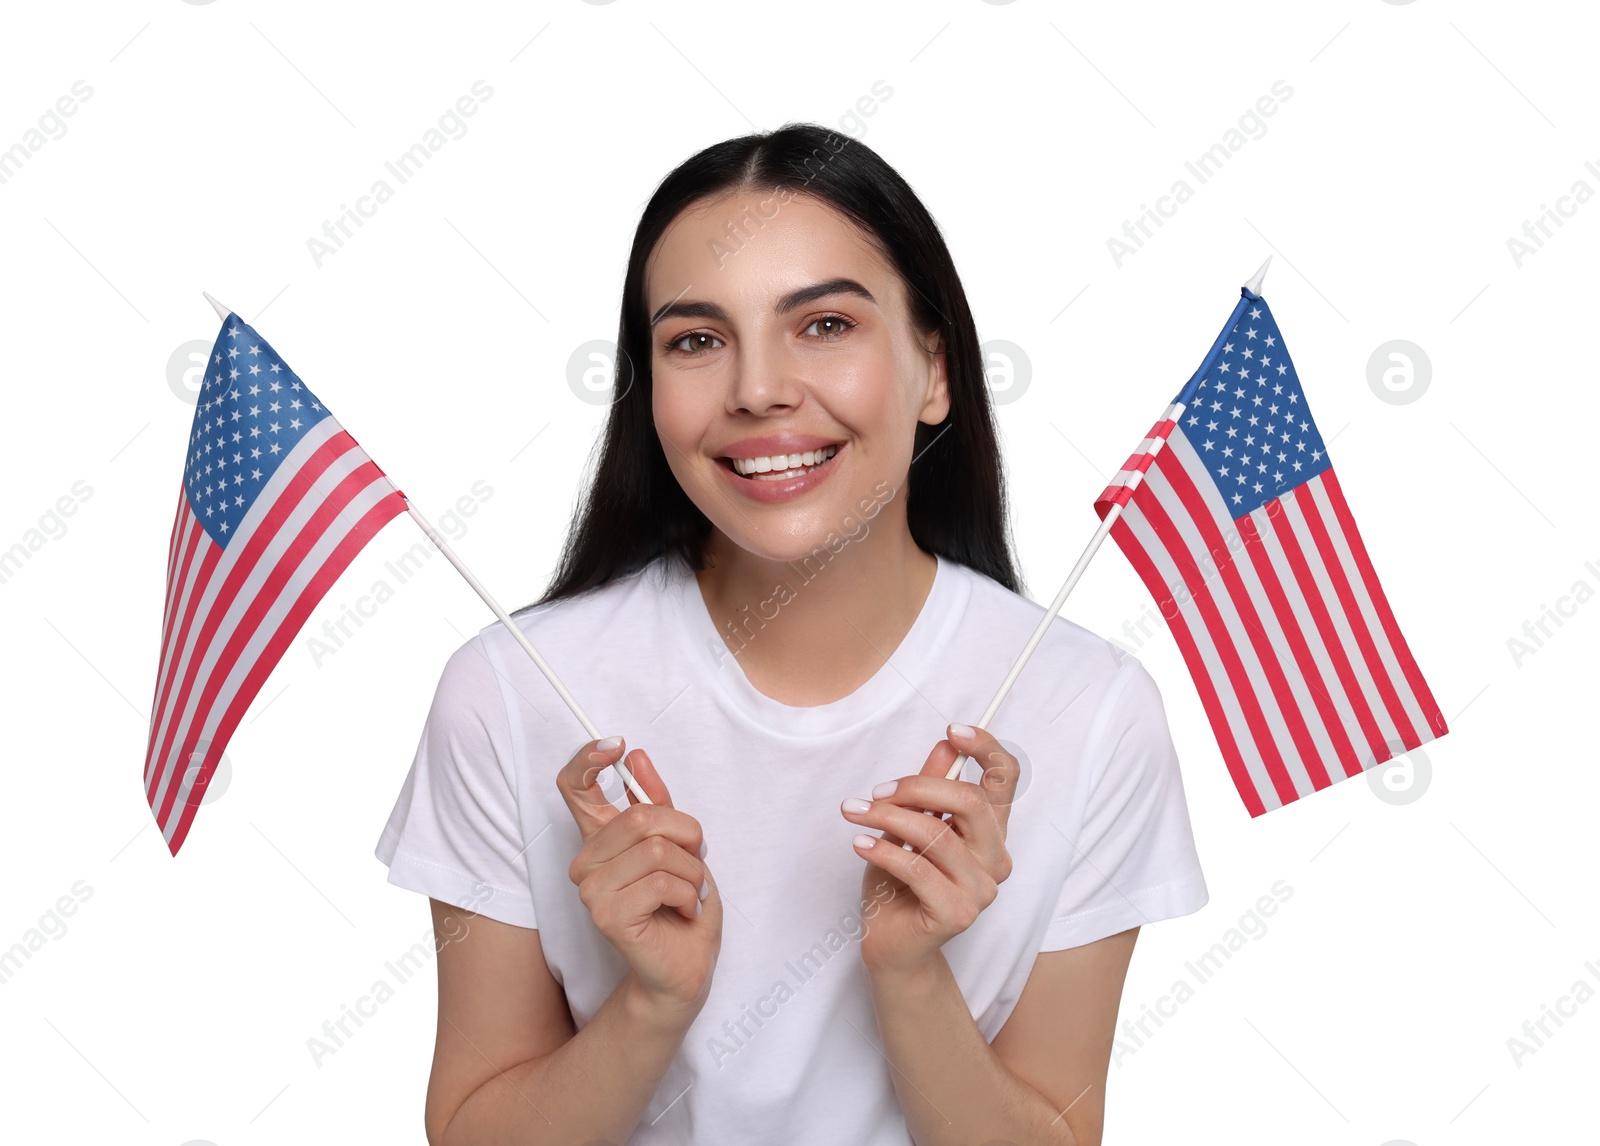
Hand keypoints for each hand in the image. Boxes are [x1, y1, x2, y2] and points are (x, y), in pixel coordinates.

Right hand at [557, 737, 720, 1015]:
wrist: (684, 966)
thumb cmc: (681, 905)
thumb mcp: (679, 845)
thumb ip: (657, 802)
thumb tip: (636, 757)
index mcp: (600, 839)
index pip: (573, 787)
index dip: (587, 759)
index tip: (617, 745)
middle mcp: (586, 862)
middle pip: (641, 816)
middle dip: (687, 836)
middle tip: (694, 863)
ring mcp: (591, 890)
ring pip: (658, 850)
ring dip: (693, 871)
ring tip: (691, 892)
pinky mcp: (607, 915)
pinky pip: (663, 882)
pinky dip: (690, 894)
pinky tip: (686, 910)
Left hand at [840, 724, 1019, 975]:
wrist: (890, 944)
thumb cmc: (899, 882)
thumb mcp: (909, 826)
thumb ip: (928, 789)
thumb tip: (945, 746)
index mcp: (990, 832)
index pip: (1006, 781)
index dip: (987, 749)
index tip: (952, 731)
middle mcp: (995, 858)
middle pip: (971, 802)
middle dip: (917, 787)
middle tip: (876, 791)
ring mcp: (982, 889)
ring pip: (937, 834)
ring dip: (887, 818)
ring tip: (855, 814)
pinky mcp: (958, 913)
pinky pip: (918, 869)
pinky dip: (883, 850)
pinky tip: (860, 843)